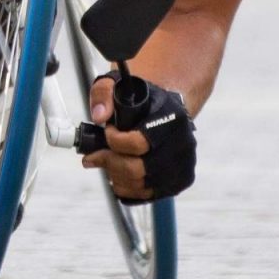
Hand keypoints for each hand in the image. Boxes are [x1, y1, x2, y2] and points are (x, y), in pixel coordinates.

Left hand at [82, 73, 195, 202]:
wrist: (169, 108)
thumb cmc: (142, 97)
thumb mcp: (119, 84)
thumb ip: (103, 93)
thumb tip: (98, 116)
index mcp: (171, 118)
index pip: (136, 143)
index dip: (112, 140)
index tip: (107, 130)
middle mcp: (182, 145)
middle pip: (136, 169)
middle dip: (108, 162)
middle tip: (95, 155)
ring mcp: (183, 165)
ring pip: (140, 186)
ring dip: (115, 176)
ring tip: (106, 162)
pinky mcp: (180, 181)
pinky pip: (147, 195)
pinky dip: (127, 188)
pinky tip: (118, 173)